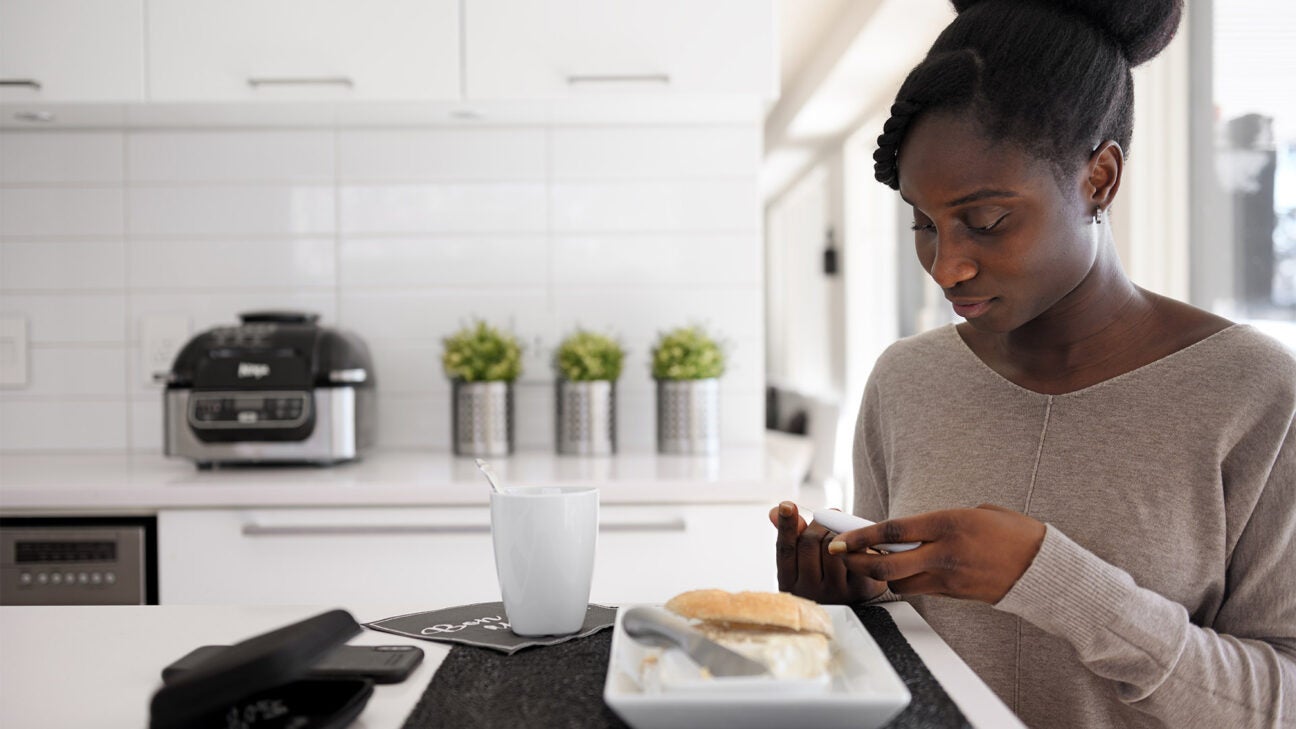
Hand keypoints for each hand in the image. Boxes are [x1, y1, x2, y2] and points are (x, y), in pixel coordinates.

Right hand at [768, 501, 887, 604]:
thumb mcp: (803, 561)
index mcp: (789, 583)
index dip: (786, 526)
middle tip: (828, 516)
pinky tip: (856, 544)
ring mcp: (835, 592)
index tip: (786, 505)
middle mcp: (809, 591)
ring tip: (842, 532)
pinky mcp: (859, 589)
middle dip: (819, 525)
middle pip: (809, 543)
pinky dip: (855, 542)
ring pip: (832, 547)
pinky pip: (855, 553)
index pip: (785, 549)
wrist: (859, 601)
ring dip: (838, 532)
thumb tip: (774, 512)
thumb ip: (792, 537)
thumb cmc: (825, 574)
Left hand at [826, 504, 1044, 603]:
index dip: (860, 535)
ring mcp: (949, 577)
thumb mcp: (975, 513)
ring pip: (899, 580)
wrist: (1043, 568)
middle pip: (887, 564)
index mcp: (948, 524)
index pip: (893, 530)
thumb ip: (941, 522)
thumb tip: (913, 529)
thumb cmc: (1012, 531)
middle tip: (839, 554)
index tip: (838, 536)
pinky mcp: (955, 595)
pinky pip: (919, 589)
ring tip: (873, 559)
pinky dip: (906, 580)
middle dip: (857, 561)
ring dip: (882, 572)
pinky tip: (903, 569)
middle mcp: (944, 553)